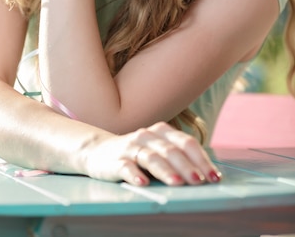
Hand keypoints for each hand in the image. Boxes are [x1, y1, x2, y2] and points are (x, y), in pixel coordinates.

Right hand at [82, 122, 221, 186]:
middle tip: (199, 181)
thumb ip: (179, 158)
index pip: (186, 142)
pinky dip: (135, 175)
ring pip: (151, 157)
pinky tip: (143, 183)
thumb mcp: (158, 150)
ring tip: (177, 183)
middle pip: (170, 150)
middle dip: (187, 166)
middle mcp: (147, 136)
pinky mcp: (116, 160)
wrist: (99, 151)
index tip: (214, 177)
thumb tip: (208, 176)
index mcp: (162, 131)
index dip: (201, 159)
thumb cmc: (137, 154)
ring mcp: (131, 147)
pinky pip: (126, 167)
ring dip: (165, 171)